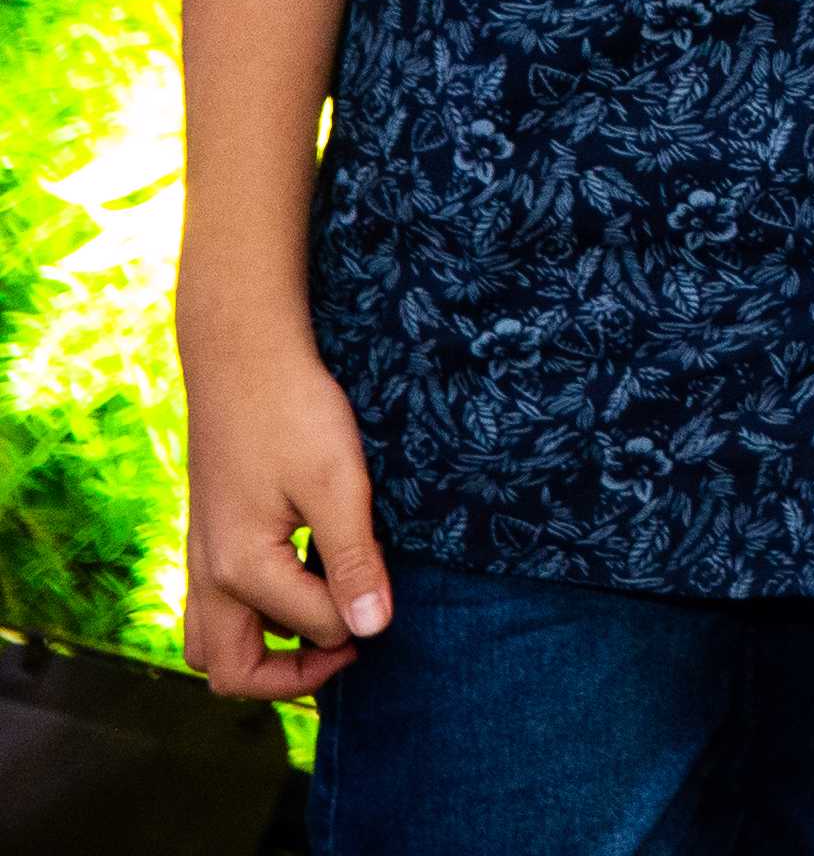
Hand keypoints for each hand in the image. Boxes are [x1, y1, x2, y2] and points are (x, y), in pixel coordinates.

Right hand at [176, 327, 385, 694]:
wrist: (243, 357)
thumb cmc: (295, 414)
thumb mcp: (338, 485)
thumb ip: (353, 561)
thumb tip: (370, 631)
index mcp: (240, 570)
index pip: (313, 628)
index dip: (360, 620)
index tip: (391, 598)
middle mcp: (208, 576)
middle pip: (229, 671)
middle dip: (288, 677)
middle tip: (348, 646)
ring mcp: (201, 558)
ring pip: (211, 643)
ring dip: (262, 649)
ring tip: (323, 618)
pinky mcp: (207, 537)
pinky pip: (213, 607)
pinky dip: (252, 616)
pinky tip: (301, 581)